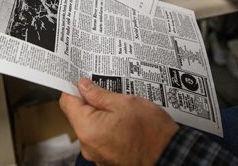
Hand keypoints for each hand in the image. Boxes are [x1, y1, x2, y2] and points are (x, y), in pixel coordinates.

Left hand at [60, 78, 178, 165]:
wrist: (171, 156)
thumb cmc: (152, 133)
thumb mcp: (125, 102)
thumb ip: (99, 94)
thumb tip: (83, 85)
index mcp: (87, 128)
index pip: (67, 102)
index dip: (73, 88)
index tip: (81, 80)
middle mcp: (88, 145)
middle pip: (78, 115)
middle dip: (89, 101)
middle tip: (106, 90)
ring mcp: (97, 154)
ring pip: (91, 127)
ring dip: (100, 115)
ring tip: (119, 107)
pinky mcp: (107, 159)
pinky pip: (101, 139)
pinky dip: (108, 129)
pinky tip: (123, 122)